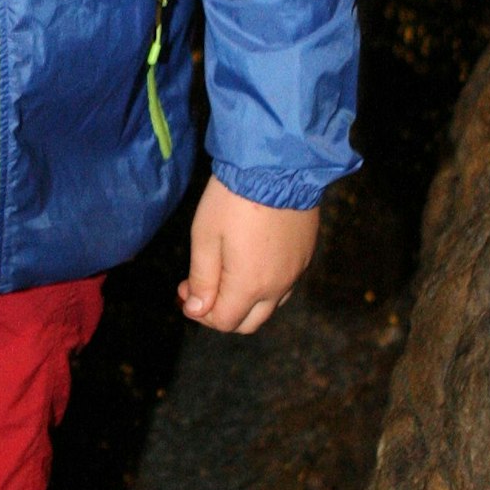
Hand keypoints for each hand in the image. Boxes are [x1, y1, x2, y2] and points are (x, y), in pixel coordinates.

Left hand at [178, 176, 317, 333]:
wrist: (278, 166)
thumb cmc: (233, 199)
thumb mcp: (206, 236)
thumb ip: (202, 278)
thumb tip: (196, 311)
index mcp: (251, 285)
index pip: (225, 322)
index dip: (199, 313)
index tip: (183, 290)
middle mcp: (279, 286)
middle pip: (249, 322)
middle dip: (221, 313)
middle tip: (199, 288)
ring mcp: (296, 272)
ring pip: (269, 306)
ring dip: (244, 301)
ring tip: (223, 274)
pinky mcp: (306, 255)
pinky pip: (285, 284)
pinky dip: (264, 284)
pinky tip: (249, 260)